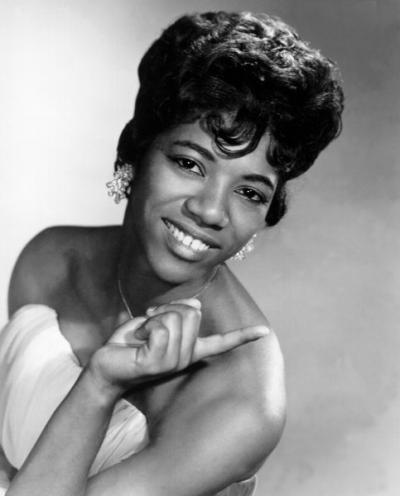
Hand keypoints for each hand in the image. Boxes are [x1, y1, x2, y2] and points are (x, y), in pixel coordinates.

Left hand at [88, 298, 267, 399]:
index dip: (243, 336)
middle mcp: (186, 357)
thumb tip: (196, 305)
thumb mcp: (154, 322)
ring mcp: (173, 362)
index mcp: (189, 349)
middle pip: (191, 312)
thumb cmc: (130, 345)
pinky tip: (136, 342)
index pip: (221, 343)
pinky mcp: (158, 363)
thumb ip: (175, 313)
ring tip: (142, 336)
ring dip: (152, 319)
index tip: (265, 331)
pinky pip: (160, 327)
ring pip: (175, 318)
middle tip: (150, 324)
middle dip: (167, 309)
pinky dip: (144, 325)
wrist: (105, 367)